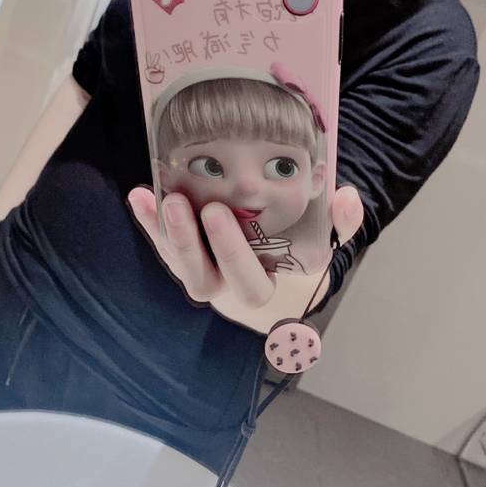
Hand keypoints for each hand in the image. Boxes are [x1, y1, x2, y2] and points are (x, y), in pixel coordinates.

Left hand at [127, 186, 363, 311]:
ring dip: (165, 232)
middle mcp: (227, 291)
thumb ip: (342, 225)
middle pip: (202, 277)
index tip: (218, 214)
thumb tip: (346, 197)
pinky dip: (149, 223)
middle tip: (182, 201)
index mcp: (264, 291)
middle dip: (189, 240)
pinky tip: (139, 194)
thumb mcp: (326, 246)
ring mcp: (203, 277)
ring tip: (157, 196)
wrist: (276, 281)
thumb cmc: (302, 261)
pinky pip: (164, 247)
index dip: (230, 252)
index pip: (247, 282)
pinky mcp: (184, 262)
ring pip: (179, 264)